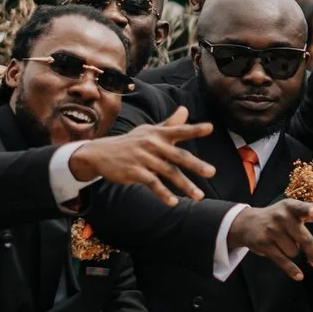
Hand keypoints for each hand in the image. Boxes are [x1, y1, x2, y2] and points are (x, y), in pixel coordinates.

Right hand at [67, 105, 214, 204]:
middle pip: (178, 155)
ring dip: (185, 185)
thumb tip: (185, 109)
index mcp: (158, 134)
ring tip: (200, 196)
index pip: (179, 130)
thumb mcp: (149, 131)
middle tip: (212, 172)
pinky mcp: (134, 171)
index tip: (210, 128)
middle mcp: (152, 144)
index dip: (194, 129)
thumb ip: (170, 124)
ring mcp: (143, 158)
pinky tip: (174, 203)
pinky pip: (152, 183)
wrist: (100, 153)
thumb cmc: (131, 142)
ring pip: (168, 172)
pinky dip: (163, 193)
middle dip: (196, 164)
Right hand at [227, 195, 312, 280]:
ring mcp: (271, 231)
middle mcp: (280, 217)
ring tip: (286, 245)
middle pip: (304, 239)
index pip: (300, 208)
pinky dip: (291, 270)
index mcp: (290, 207)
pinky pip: (282, 260)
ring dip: (294, 253)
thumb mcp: (293, 209)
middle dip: (312, 252)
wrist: (248, 224)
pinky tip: (299, 276)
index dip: (308, 210)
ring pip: (294, 251)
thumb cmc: (278, 217)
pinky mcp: (264, 244)